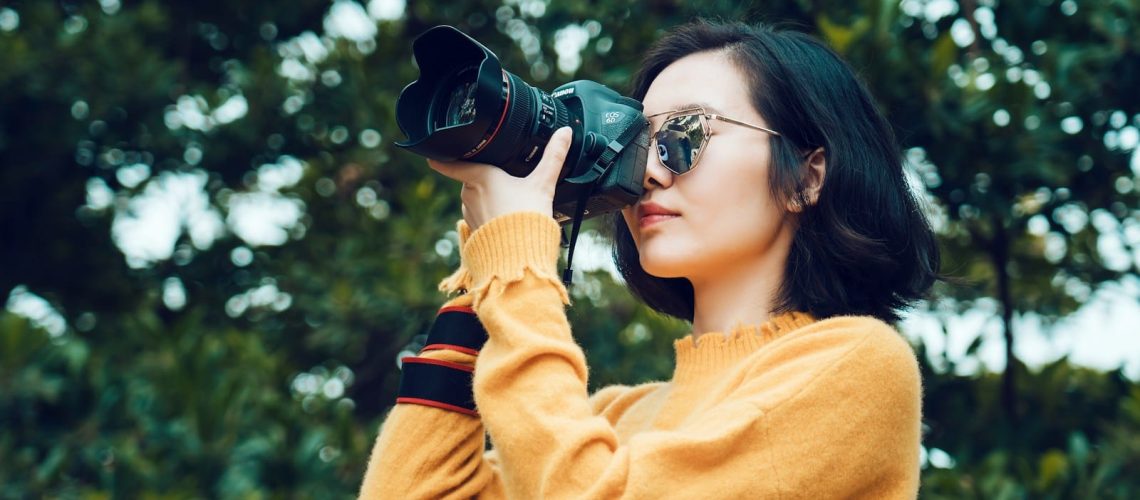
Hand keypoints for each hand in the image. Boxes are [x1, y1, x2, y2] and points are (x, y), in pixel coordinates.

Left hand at [428, 127, 572, 230]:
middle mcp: (469, 194)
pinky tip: (506, 217)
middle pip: (472, 178)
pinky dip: (489, 214)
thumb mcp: (543, 183)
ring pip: (475, 197)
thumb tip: (565, 133)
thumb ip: (553, 156)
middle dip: (485, 179)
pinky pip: (479, 215)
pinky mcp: (474, 229)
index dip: (440, 156)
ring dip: (487, 197)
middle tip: (508, 181)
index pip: (449, 163)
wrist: (520, 255)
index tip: (432, 151)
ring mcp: (469, 213)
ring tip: (510, 202)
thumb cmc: (527, 217)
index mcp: (480, 176)